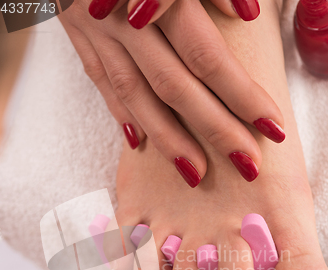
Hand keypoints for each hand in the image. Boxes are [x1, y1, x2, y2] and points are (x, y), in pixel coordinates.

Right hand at [59, 0, 284, 185]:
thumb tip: (248, 11)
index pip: (208, 56)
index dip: (242, 95)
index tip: (271, 128)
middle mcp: (126, 20)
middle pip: (177, 87)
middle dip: (215, 129)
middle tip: (246, 164)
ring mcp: (98, 33)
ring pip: (136, 96)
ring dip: (169, 138)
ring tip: (196, 173)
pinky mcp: (79, 38)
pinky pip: (101, 83)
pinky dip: (121, 114)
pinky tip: (139, 143)